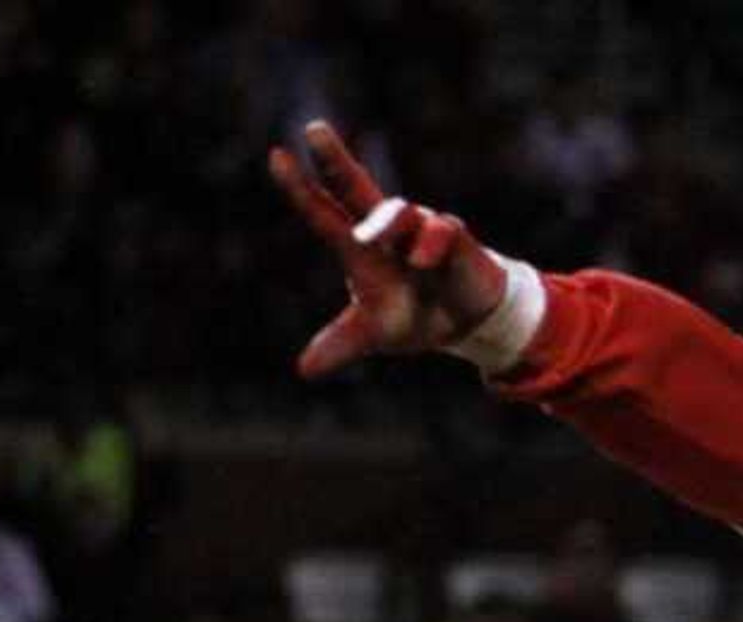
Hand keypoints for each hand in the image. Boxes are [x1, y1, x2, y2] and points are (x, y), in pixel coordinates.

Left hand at [268, 122, 517, 377]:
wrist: (466, 321)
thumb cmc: (414, 315)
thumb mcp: (373, 335)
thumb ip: (341, 344)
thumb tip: (304, 370)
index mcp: (360, 248)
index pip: (324, 212)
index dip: (300, 188)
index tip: (276, 157)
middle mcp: (386, 230)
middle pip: (355, 186)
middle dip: (335, 160)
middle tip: (313, 131)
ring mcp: (420, 228)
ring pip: (399, 212)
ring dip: (386, 222)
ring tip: (370, 238)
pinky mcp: (454, 237)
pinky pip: (441, 231)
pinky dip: (429, 243)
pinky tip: (422, 261)